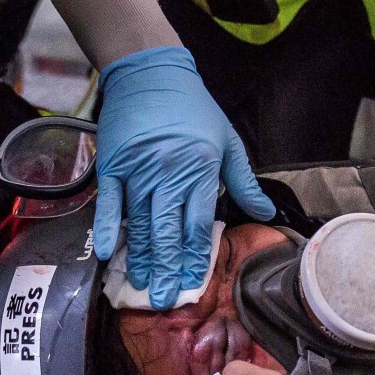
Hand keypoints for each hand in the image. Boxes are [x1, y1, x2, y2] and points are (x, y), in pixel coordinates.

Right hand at [92, 46, 275, 309]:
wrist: (150, 73)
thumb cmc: (193, 108)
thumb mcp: (227, 141)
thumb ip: (243, 181)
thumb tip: (265, 213)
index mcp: (199, 171)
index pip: (198, 226)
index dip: (195, 258)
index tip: (193, 284)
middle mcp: (168, 175)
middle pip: (168, 233)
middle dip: (168, 270)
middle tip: (165, 301)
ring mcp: (137, 171)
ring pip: (140, 224)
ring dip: (141, 259)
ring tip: (141, 287)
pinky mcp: (112, 165)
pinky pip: (110, 203)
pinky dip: (108, 228)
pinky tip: (108, 252)